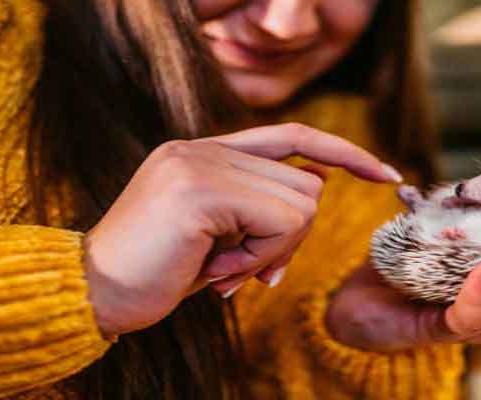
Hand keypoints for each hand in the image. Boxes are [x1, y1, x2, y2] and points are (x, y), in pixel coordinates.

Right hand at [84, 123, 400, 336]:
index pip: (294, 136)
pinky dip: (264, 257)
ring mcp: (200, 162)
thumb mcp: (222, 234)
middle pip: (307, 183)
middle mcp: (204, 147)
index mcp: (207, 151)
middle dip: (291, 238)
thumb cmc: (160, 271)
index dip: (342, 151)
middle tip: (247, 268)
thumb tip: (317, 179)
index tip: (385, 172)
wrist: (96, 293)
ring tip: (226, 269)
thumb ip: (263, 204)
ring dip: (275, 251)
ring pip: (301, 203)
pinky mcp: (200, 189)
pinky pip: (280, 222)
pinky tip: (220, 273)